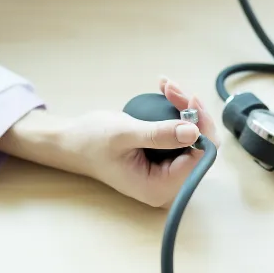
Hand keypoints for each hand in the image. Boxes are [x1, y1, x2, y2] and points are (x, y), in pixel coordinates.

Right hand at [0, 77, 219, 207]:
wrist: (72, 142)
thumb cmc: (91, 141)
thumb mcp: (124, 134)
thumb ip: (159, 135)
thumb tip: (194, 131)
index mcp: (160, 187)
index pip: (199, 158)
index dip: (201, 128)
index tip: (189, 99)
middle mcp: (170, 184)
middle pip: (201, 147)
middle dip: (192, 113)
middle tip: (173, 89)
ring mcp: (168, 172)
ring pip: (195, 137)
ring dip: (185, 108)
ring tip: (167, 85)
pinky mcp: (166, 158)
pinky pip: (183, 134)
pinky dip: (178, 111)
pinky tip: (166, 91)